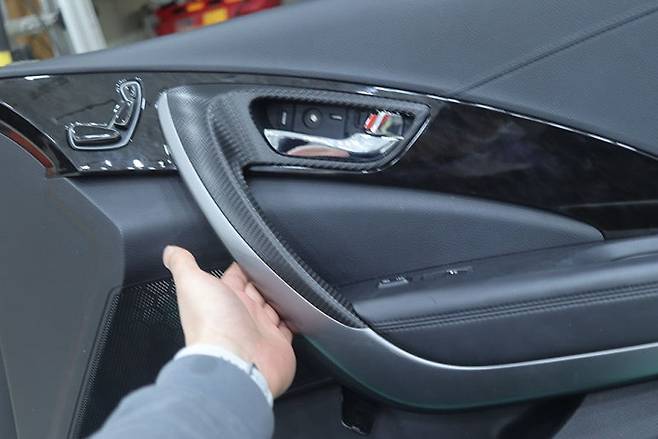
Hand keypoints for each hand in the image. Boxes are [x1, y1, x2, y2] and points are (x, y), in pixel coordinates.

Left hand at [163, 245, 295, 397]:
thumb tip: (170, 251)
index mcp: (222, 299)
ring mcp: (260, 330)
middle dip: (265, 280)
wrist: (236, 362)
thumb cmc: (212, 325)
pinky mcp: (278, 343)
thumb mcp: (192, 284)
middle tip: (276, 268)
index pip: (235, 277)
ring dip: (280, 298)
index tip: (251, 253)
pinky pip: (288, 329)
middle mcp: (241, 315)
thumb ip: (183, 265)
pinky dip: (293, 320)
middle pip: (256, 292)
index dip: (243, 266)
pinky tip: (297, 311)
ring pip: (272, 308)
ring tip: (289, 286)